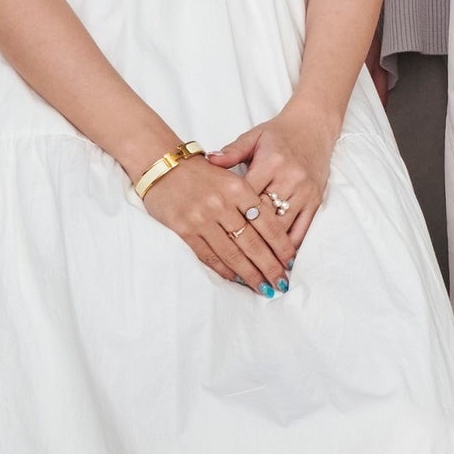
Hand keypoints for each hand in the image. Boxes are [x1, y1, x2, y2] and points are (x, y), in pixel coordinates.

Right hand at [143, 151, 290, 293]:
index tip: (290, 261)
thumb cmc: (201, 172)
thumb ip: (250, 199)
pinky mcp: (184, 230)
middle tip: (282, 282)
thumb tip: (273, 233)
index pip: (267, 222)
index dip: (281, 245)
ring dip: (250, 275)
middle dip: (270, 267)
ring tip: (264, 287)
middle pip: (253, 243)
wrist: (163, 166)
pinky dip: (225, 270)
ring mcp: (202, 218)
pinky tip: (237, 279)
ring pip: (233, 254)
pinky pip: (209, 256)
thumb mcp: (230, 175)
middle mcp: (221, 203)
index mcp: (238, 187)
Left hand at [213, 103, 337, 258]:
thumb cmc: (278, 134)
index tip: (217, 239)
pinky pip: (303, 228)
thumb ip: (231, 152)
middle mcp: (290, 179)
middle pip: (264, 218)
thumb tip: (208, 161)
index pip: (247, 197)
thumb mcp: (253, 137)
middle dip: (249, 243)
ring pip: (283, 227)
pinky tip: (281, 261)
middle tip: (234, 265)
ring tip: (257, 272)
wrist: (313, 127)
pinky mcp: (315, 200)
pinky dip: (291, 246)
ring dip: (270, 251)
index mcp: (271, 162)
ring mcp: (304, 192)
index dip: (232, 218)